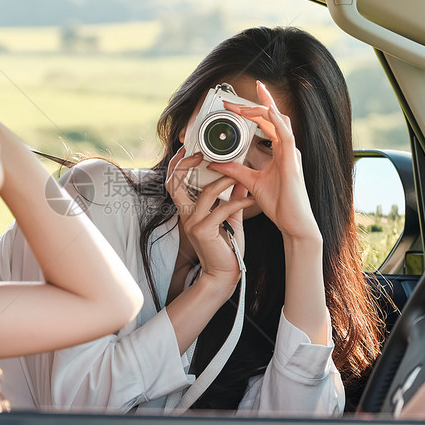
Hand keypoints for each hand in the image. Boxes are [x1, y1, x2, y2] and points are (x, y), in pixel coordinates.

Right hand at [165, 146, 254, 297]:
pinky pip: (221, 210)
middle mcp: (186, 215)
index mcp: (188, 210)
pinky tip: (251, 200)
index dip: (178, 164)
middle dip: (187, 164)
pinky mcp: (204, 231)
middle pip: (175, 182)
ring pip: (205, 193)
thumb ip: (232, 199)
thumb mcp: (229, 218)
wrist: (224, 275)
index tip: (190, 150)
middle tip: (204, 153)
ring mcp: (193, 223)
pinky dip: (237, 202)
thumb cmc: (225, 248)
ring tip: (239, 175)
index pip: (174, 182)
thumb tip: (241, 180)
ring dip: (224, 181)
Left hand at [209, 80, 319, 242]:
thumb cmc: (279, 204)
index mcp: (280, 151)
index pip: (268, 122)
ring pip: (280, 121)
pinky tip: (267, 112)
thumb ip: (235, 170)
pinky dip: (277, 123)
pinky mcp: (292, 163)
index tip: (235, 103)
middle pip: (274, 116)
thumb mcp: (250, 182)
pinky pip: (286, 137)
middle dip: (256, 103)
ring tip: (243, 105)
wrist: (293, 223)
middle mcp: (287, 148)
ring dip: (262, 109)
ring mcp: (292, 154)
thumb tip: (215, 162)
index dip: (254, 108)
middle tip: (233, 100)